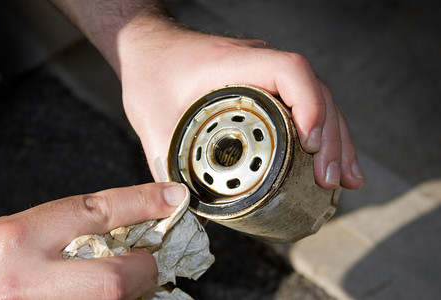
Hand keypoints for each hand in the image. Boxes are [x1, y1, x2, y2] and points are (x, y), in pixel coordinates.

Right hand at [0, 182, 186, 298]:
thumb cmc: (2, 255)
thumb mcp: (30, 229)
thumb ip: (78, 224)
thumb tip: (139, 217)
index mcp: (21, 238)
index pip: (97, 211)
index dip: (143, 202)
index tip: (172, 198)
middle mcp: (27, 281)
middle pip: (112, 281)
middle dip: (141, 271)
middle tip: (144, 262)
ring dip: (130, 291)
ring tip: (126, 276)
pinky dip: (118, 298)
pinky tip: (105, 290)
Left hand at [50, 0, 363, 189]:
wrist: (149, 50)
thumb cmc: (151, 74)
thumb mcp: (153, 122)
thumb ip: (168, 167)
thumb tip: (188, 212)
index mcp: (234, 65)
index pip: (290, 71)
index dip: (309, 105)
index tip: (311, 144)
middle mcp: (259, 64)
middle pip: (315, 91)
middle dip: (330, 137)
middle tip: (330, 181)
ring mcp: (267, 74)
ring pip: (318, 100)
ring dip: (336, 139)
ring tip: (344, 179)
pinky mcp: (267, 86)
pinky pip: (305, 105)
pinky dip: (322, 133)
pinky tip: (330, 161)